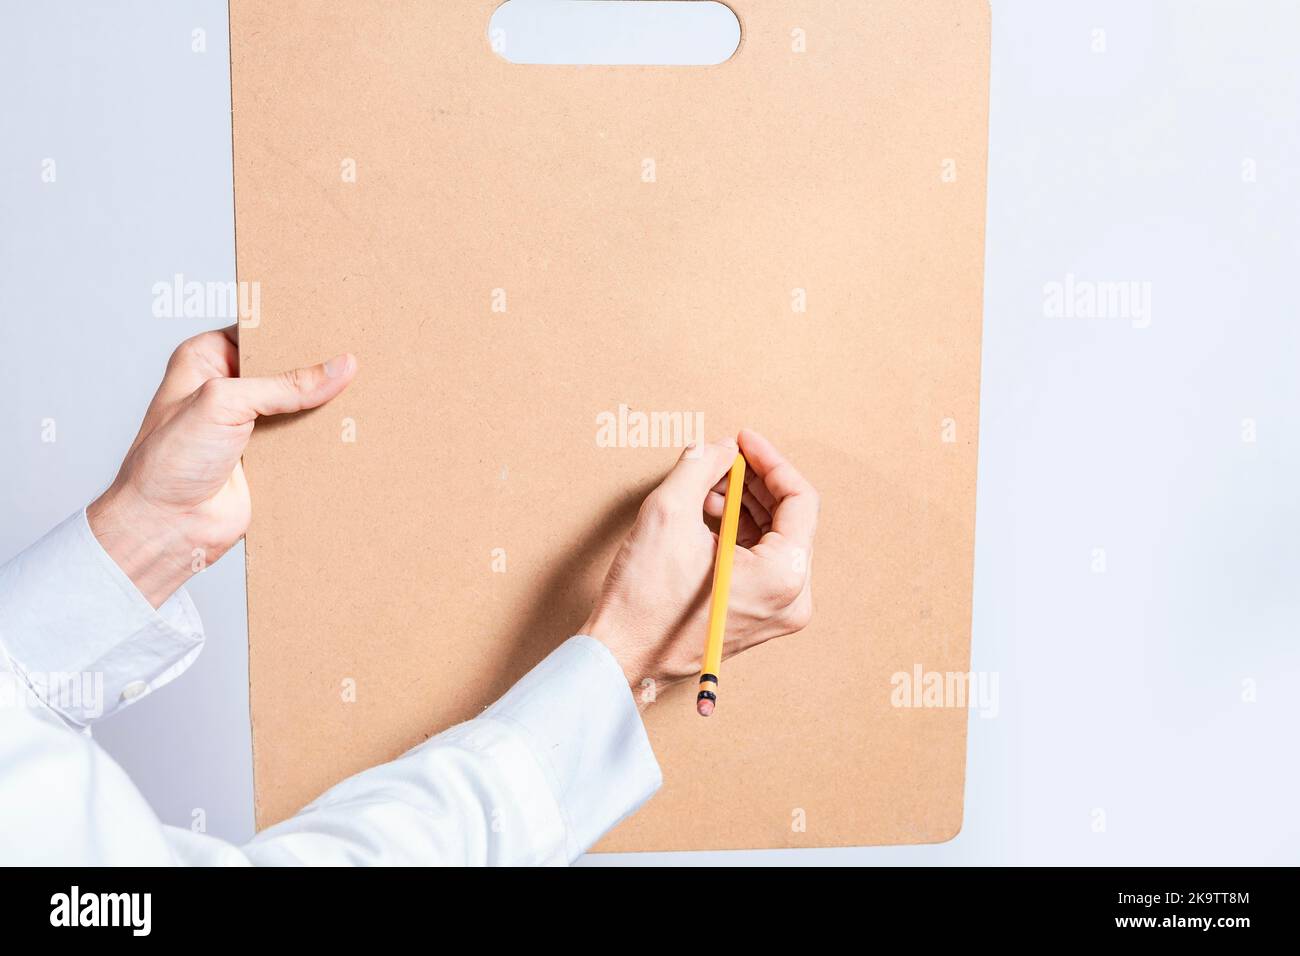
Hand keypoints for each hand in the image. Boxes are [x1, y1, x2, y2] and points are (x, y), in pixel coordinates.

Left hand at [87, 326, 356, 606]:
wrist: (167, 528)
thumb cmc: (168, 462)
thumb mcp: (224, 404)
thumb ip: (284, 385)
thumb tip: (339, 367)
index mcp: (205, 359)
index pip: (261, 331)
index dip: (295, 329)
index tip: (335, 326)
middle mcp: (227, 387)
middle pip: (285, 368)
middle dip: (316, 369)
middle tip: (356, 359)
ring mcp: (248, 423)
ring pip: (299, 405)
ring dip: (323, 406)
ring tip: (362, 392)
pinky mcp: (268, 457)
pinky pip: (304, 439)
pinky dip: (323, 438)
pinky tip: (348, 430)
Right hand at [582, 429, 818, 694]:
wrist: (622, 656)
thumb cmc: (644, 598)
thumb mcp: (669, 512)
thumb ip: (700, 467)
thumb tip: (720, 448)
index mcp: (784, 575)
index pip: (799, 500)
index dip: (769, 461)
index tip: (742, 440)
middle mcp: (792, 599)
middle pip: (791, 520)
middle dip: (755, 483)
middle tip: (723, 459)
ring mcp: (778, 614)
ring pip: (775, 539)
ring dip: (745, 506)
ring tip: (705, 489)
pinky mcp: (759, 619)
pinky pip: (761, 563)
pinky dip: (739, 534)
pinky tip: (706, 516)